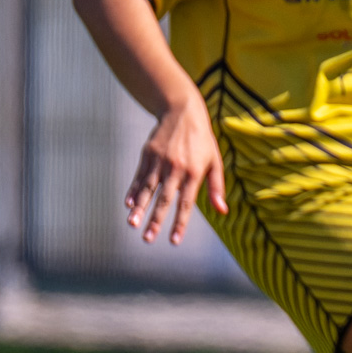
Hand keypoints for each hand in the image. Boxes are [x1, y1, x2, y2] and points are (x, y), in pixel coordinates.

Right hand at [125, 90, 227, 244]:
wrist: (182, 111)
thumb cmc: (202, 141)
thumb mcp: (215, 161)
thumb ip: (217, 187)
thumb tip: (223, 211)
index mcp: (194, 172)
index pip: (186, 204)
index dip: (179, 223)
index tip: (174, 241)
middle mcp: (176, 168)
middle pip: (164, 199)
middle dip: (156, 220)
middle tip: (148, 239)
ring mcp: (160, 161)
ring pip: (148, 189)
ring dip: (140, 208)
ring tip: (132, 224)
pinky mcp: (148, 154)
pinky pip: (139, 176)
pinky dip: (133, 190)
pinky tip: (128, 204)